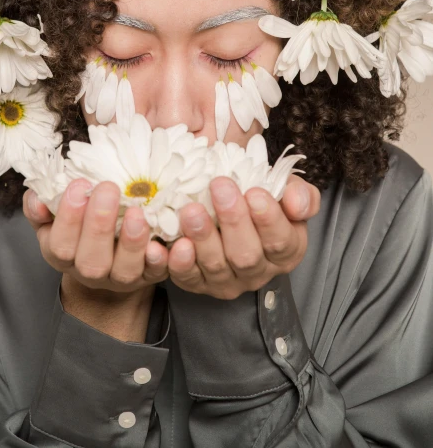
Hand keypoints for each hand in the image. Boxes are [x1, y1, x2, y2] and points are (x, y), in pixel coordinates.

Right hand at [22, 179, 169, 294]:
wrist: (109, 259)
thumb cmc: (79, 229)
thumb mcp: (54, 218)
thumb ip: (41, 207)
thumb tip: (35, 198)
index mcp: (63, 256)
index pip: (60, 244)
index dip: (68, 218)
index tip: (79, 185)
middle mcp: (91, 272)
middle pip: (92, 261)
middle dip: (99, 225)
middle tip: (108, 188)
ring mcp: (121, 278)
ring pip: (126, 271)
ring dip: (131, 243)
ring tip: (136, 212)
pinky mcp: (150, 276)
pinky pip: (158, 274)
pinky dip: (162, 260)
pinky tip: (162, 242)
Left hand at [167, 174, 320, 298]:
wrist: (231, 207)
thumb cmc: (260, 197)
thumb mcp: (287, 191)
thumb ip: (301, 195)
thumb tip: (296, 203)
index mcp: (286, 250)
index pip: (281, 241)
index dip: (268, 219)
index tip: (254, 193)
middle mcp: (258, 271)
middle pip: (246, 255)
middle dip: (233, 221)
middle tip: (219, 187)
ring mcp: (227, 280)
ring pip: (215, 266)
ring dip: (202, 238)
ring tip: (191, 210)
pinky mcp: (198, 283)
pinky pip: (186, 278)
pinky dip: (175, 262)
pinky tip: (169, 244)